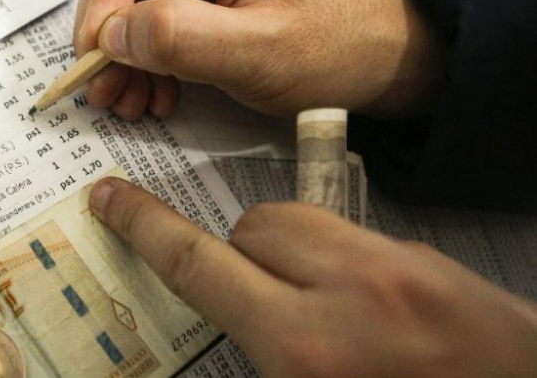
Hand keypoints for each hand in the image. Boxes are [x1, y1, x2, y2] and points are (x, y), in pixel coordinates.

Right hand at [73, 0, 441, 119]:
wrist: (389, 63)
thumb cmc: (348, 44)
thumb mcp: (264, 49)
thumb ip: (184, 40)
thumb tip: (110, 37)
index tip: (100, 43)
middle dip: (111, 29)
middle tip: (103, 86)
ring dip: (124, 52)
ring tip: (126, 101)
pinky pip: (154, 16)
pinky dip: (146, 58)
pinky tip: (154, 93)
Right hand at [88, 176, 536, 377]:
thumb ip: (263, 352)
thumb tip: (229, 310)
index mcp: (307, 347)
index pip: (199, 264)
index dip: (145, 227)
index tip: (113, 197)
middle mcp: (355, 295)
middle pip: (255, 228)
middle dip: (243, 257)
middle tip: (264, 307)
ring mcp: (403, 271)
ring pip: (307, 223)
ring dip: (293, 255)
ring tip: (321, 310)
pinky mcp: (438, 265)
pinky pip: (362, 242)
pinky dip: (347, 268)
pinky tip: (373, 314)